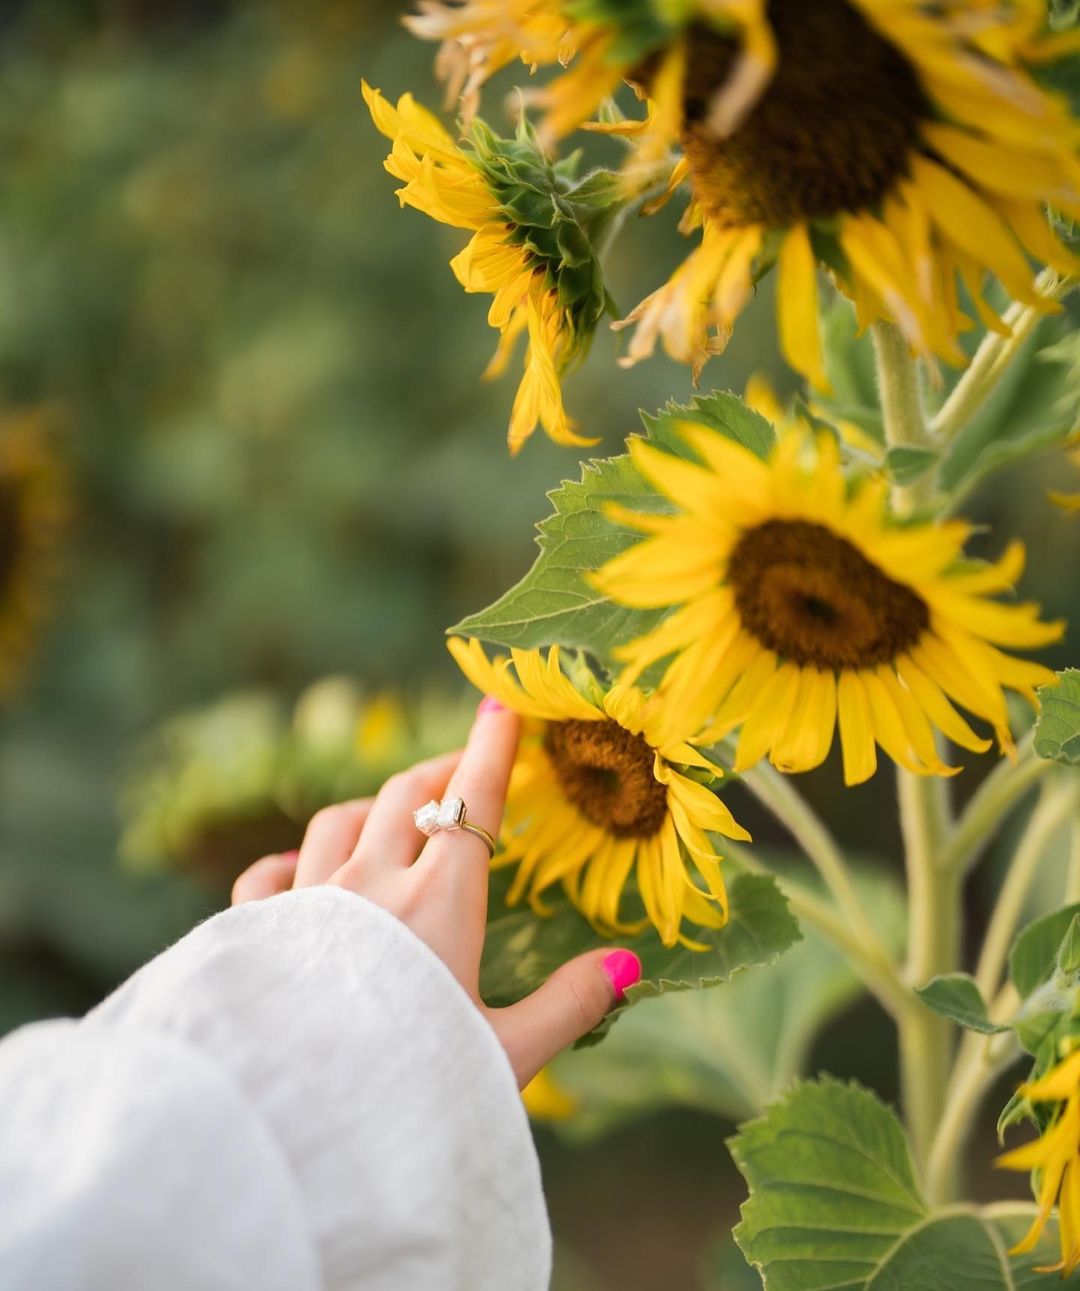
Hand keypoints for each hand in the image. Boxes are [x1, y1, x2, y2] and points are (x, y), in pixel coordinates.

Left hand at [230, 698, 640, 1087]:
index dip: (493, 747)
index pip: (475, 801)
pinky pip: (270, 874)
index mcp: (440, 903)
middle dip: (443, 770)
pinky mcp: (257, 933)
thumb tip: (626, 964)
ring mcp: (307, 903)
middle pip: (409, 795)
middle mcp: (370, 884)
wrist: (295, 1129)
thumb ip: (567, 1004)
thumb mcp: (506, 1056)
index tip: (502, 705)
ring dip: (374, 807)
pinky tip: (300, 871)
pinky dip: (291, 862)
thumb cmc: (412, 1091)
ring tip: (394, 816)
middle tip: (466, 769)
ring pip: (339, 821)